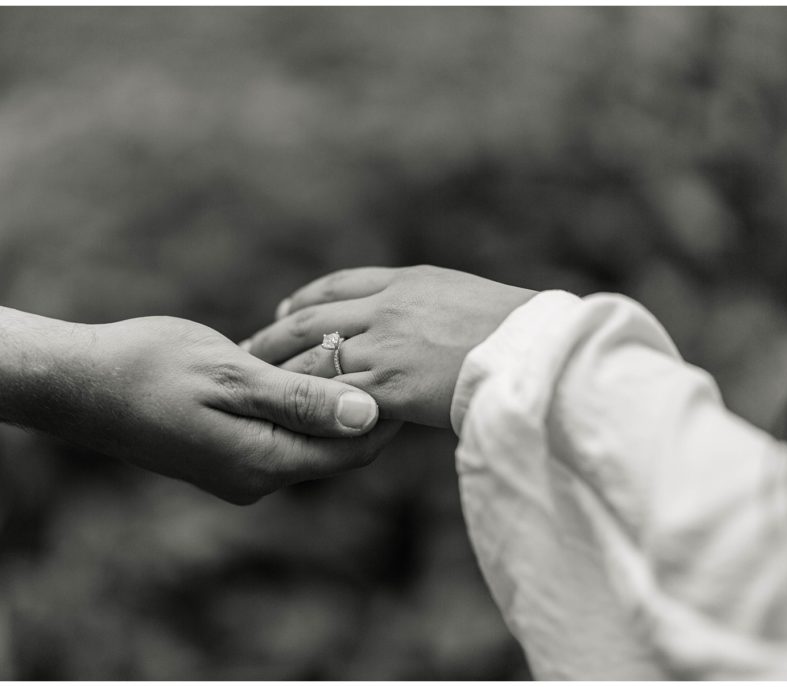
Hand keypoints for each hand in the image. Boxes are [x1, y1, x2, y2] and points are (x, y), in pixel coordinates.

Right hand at [40, 316, 400, 503]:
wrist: (77, 384)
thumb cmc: (149, 369)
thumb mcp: (233, 375)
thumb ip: (303, 398)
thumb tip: (369, 415)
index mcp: (263, 463)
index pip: (354, 448)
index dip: (385, 409)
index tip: (399, 361)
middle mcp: (256, 478)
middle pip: (334, 446)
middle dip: (356, 399)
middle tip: (363, 344)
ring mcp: (237, 470)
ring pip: (306, 436)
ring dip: (322, 394)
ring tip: (325, 346)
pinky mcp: (222, 455)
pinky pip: (277, 431)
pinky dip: (292, 399)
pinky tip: (285, 362)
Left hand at [242, 266, 535, 427]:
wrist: (537, 350)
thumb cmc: (518, 330)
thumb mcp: (465, 297)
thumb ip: (427, 305)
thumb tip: (415, 323)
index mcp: (406, 280)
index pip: (336, 285)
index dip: (303, 300)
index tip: (283, 312)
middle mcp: (386, 306)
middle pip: (311, 319)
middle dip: (274, 336)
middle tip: (248, 350)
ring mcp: (385, 345)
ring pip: (313, 357)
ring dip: (280, 373)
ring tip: (257, 387)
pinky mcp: (390, 385)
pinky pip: (335, 395)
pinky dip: (308, 405)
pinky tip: (291, 415)